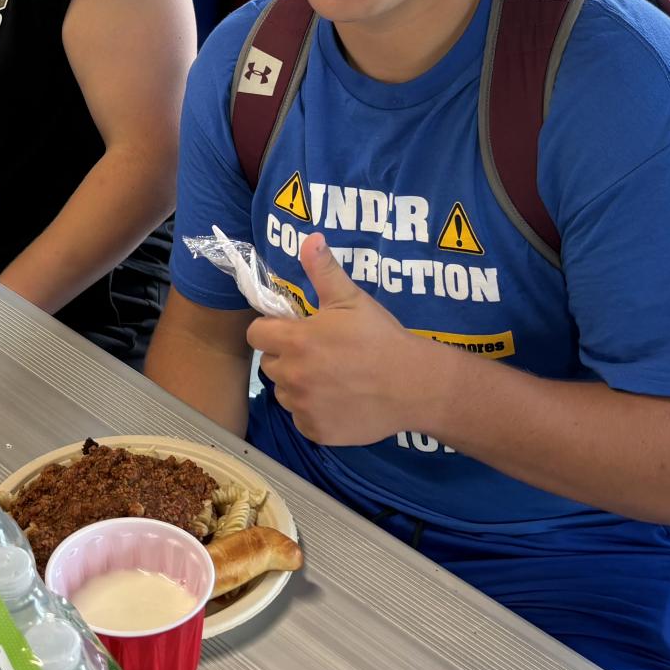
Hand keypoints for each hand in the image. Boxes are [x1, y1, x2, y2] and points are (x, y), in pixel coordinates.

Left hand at [246, 234, 436, 446]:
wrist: (414, 385)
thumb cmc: (381, 338)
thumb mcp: (352, 299)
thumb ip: (323, 270)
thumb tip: (310, 238)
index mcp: (295, 341)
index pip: (256, 334)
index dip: (271, 329)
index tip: (292, 330)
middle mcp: (292, 376)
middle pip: (270, 364)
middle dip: (287, 357)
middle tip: (319, 353)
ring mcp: (302, 407)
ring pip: (284, 393)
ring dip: (298, 385)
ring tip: (331, 377)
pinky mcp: (315, 431)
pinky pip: (302, 418)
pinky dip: (313, 411)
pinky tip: (338, 400)